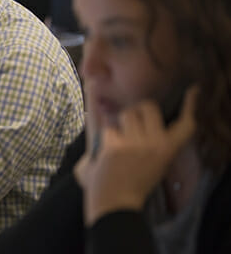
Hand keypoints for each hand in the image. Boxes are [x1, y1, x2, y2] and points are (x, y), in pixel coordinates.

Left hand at [74, 87, 197, 225]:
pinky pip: (108, 128)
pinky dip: (105, 139)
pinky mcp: (116, 145)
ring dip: (119, 123)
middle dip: (136, 110)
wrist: (116, 204)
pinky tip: (106, 154)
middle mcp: (155, 144)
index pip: (185, 125)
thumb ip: (150, 144)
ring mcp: (136, 143)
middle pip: (147, 106)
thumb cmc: (131, 186)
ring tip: (118, 143)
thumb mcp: (153, 165)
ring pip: (125, 114)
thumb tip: (133, 119)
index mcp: (168, 150)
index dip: (189, 106)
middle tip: (130, 125)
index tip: (192, 91)